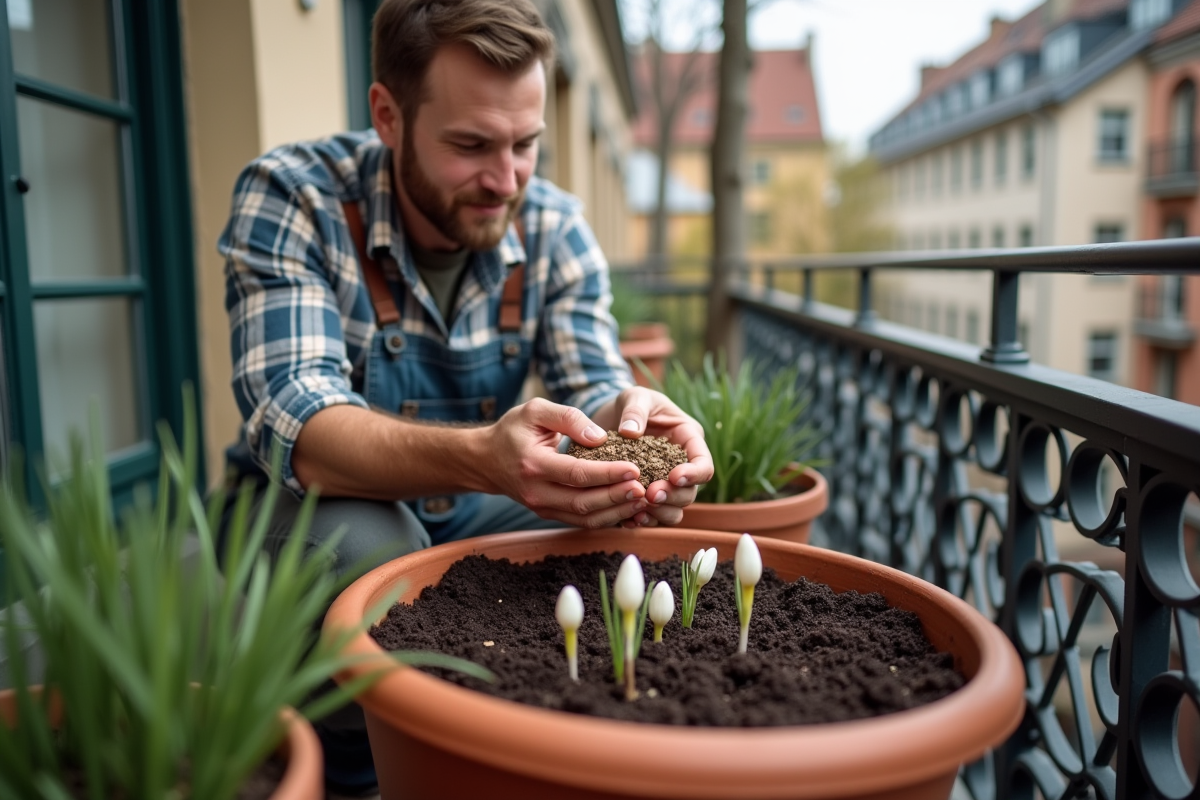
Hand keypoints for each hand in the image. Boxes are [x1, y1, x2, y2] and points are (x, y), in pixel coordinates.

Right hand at [484, 398, 646, 527]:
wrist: (486, 460)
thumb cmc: (513, 430)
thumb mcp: (535, 410)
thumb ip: (568, 417)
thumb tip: (600, 436)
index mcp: (533, 465)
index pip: (576, 473)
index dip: (607, 473)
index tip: (634, 468)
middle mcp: (536, 492)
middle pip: (583, 502)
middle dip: (616, 497)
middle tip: (643, 488)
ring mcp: (542, 508)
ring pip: (584, 518)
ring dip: (615, 512)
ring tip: (641, 501)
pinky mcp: (549, 514)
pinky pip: (581, 522)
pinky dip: (606, 518)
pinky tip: (627, 509)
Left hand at [595, 387, 712, 527]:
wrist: (613, 418)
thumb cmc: (633, 403)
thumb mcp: (635, 396)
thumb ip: (635, 409)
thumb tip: (631, 432)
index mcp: (689, 440)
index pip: (704, 464)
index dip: (694, 474)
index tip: (673, 476)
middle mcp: (682, 466)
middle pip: (691, 492)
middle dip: (672, 496)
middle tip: (650, 494)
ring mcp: (667, 484)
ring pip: (675, 509)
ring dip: (660, 513)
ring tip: (639, 509)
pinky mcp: (649, 496)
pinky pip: (653, 516)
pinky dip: (643, 520)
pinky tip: (627, 519)